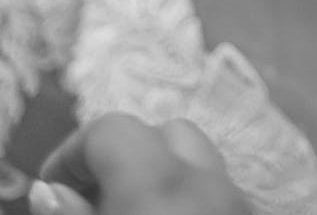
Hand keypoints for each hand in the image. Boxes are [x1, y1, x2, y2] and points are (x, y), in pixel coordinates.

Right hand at [30, 114, 250, 214]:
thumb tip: (53, 191)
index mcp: (161, 185)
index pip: (113, 129)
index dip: (73, 154)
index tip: (53, 190)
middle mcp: (210, 185)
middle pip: (168, 134)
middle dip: (127, 157)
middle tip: (94, 199)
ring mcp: (242, 205)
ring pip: (203, 164)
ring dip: (164, 178)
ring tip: (131, 211)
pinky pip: (224, 196)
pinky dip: (194, 201)